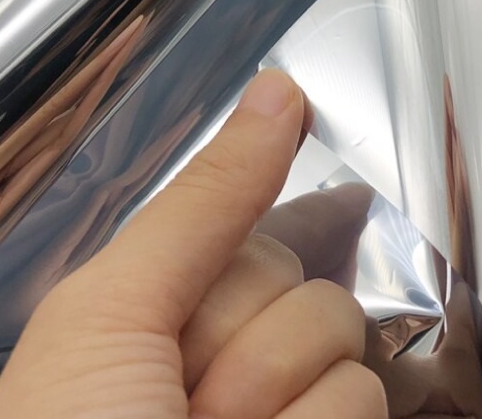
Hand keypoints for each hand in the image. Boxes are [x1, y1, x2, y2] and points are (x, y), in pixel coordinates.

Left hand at [0, 69, 386, 418]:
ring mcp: (292, 413)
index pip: (263, 232)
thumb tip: (278, 95)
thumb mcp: (115, 312)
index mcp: (177, 306)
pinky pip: (366, 404)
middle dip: (247, 338)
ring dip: (275, 400)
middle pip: (306, 282)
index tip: (265, 268)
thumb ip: (206, 202)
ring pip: (346, 344)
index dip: (262, 249)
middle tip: (187, 401)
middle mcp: (238, 357)